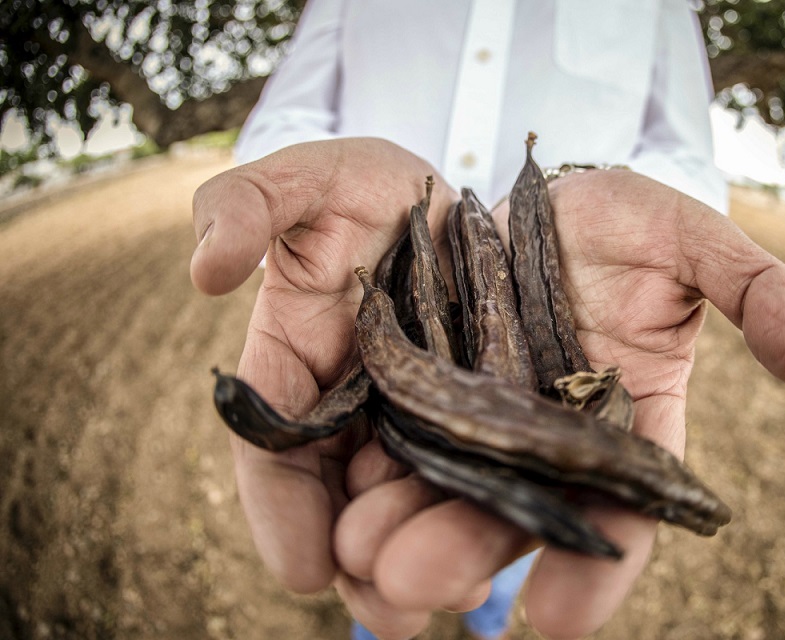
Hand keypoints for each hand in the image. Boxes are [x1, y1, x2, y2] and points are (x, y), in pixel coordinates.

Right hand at [190, 138, 459, 597]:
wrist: (449, 192)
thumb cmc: (368, 185)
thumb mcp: (309, 177)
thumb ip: (247, 205)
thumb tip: (206, 270)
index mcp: (299, 367)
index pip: (276, 450)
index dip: (280, 511)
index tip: (300, 569)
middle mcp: (359, 407)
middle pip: (351, 497)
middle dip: (365, 556)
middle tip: (389, 609)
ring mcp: (424, 415)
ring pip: (419, 497)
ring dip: (431, 552)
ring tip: (452, 600)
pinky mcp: (489, 412)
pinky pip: (487, 469)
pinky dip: (494, 512)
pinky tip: (512, 551)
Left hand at [332, 169, 784, 638]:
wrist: (536, 191)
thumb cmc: (623, 219)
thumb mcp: (692, 238)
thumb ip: (757, 289)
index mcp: (626, 421)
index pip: (622, 509)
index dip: (600, 566)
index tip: (559, 618)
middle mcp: (548, 435)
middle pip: (512, 509)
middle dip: (466, 551)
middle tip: (415, 584)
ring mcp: (481, 414)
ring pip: (442, 486)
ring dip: (401, 528)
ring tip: (360, 561)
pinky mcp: (420, 383)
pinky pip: (391, 436)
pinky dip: (363, 473)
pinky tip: (329, 507)